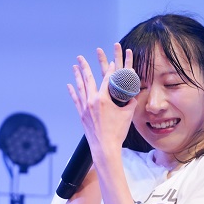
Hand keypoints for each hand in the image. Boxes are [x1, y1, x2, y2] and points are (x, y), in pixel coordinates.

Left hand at [67, 43, 135, 163]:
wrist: (105, 147)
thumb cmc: (117, 132)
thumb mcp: (127, 116)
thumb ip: (130, 104)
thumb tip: (134, 97)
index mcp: (104, 99)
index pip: (107, 80)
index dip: (110, 70)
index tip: (110, 61)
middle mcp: (92, 101)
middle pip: (88, 79)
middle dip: (85, 67)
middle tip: (81, 57)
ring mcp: (85, 107)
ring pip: (80, 88)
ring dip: (77, 76)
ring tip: (75, 66)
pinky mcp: (81, 114)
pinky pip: (76, 99)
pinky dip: (73, 92)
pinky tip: (70, 85)